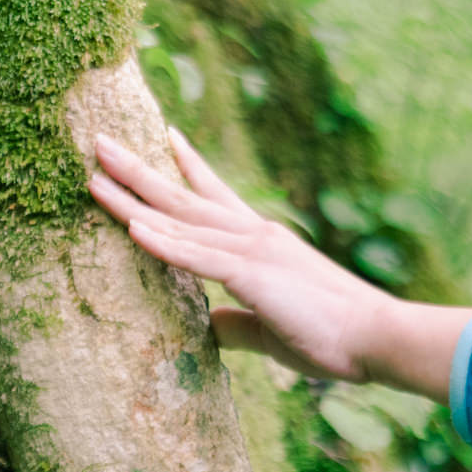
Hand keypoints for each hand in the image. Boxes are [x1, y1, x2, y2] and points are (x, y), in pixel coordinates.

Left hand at [88, 129, 471, 400]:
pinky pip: (197, 257)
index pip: (216, 195)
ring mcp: (252, 250)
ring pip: (179, 218)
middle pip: (182, 196)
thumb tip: (209, 326)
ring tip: (94, 172)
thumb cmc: (334, 336)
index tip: (167, 135)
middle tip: (100, 142)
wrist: (377, 336)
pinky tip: (132, 227)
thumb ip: (237, 322)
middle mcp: (252, 235)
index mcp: (261, 243)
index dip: (189, 164)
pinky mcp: (253, 274)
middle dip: (137, 170)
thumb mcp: (272, 328)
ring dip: (133, 197)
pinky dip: (164, 242)